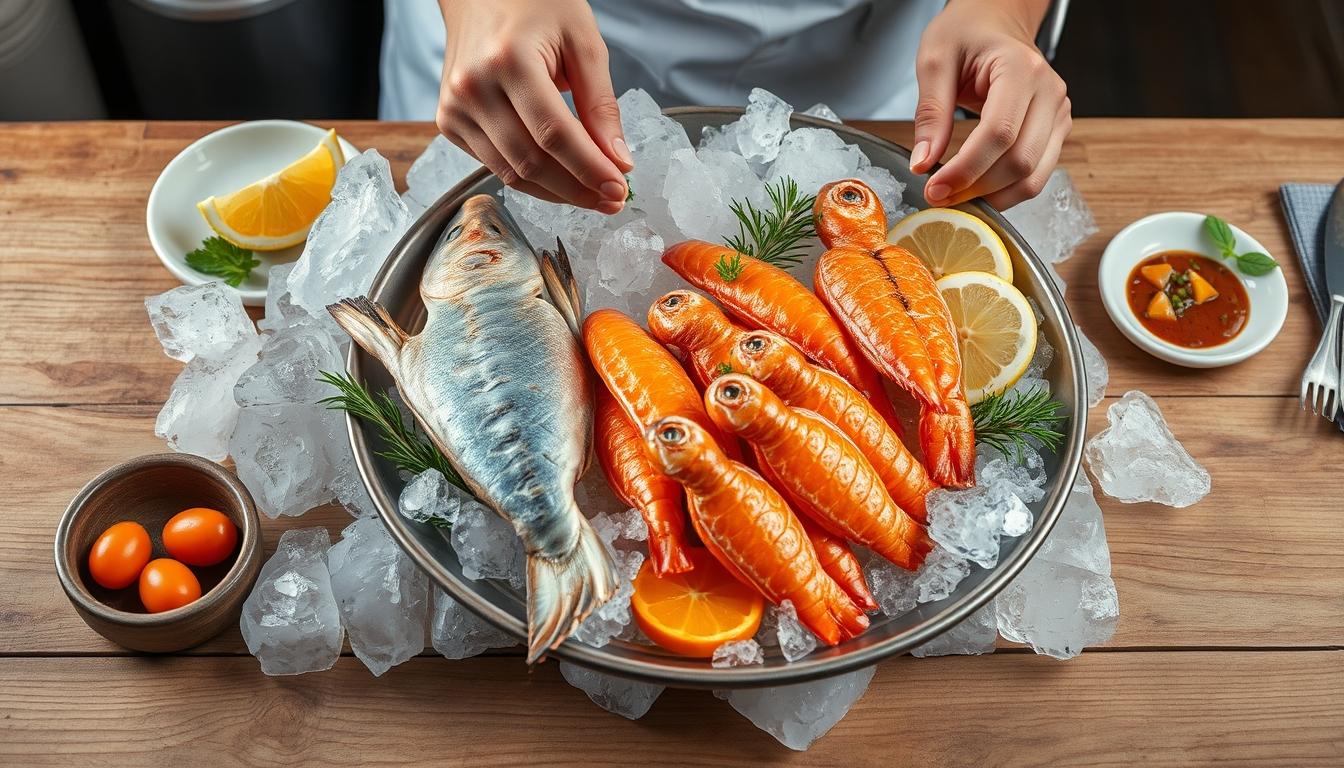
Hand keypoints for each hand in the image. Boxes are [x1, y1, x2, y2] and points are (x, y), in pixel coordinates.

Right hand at [435, 0, 632, 212]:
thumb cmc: (534, 6)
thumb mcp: (582, 42)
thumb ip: (601, 104)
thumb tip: (617, 161)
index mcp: (509, 60)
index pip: (555, 135)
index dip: (590, 170)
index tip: (619, 188)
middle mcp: (473, 87)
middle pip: (531, 162)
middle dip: (577, 189)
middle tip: (612, 199)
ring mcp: (455, 108)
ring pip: (511, 174)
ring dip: (556, 192)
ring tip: (592, 194)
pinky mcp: (448, 122)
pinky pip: (495, 166)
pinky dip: (530, 178)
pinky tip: (559, 177)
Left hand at [910, 0, 1070, 209]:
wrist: (996, 19)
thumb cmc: (967, 32)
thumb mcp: (935, 61)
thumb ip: (930, 113)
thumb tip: (923, 162)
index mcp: (1021, 68)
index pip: (999, 133)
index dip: (966, 169)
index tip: (935, 187)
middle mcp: (1048, 92)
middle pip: (1020, 161)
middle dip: (977, 188)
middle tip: (939, 197)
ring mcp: (1058, 112)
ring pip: (1034, 175)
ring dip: (994, 197)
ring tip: (957, 197)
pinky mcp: (1056, 128)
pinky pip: (1038, 173)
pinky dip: (1008, 190)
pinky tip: (979, 189)